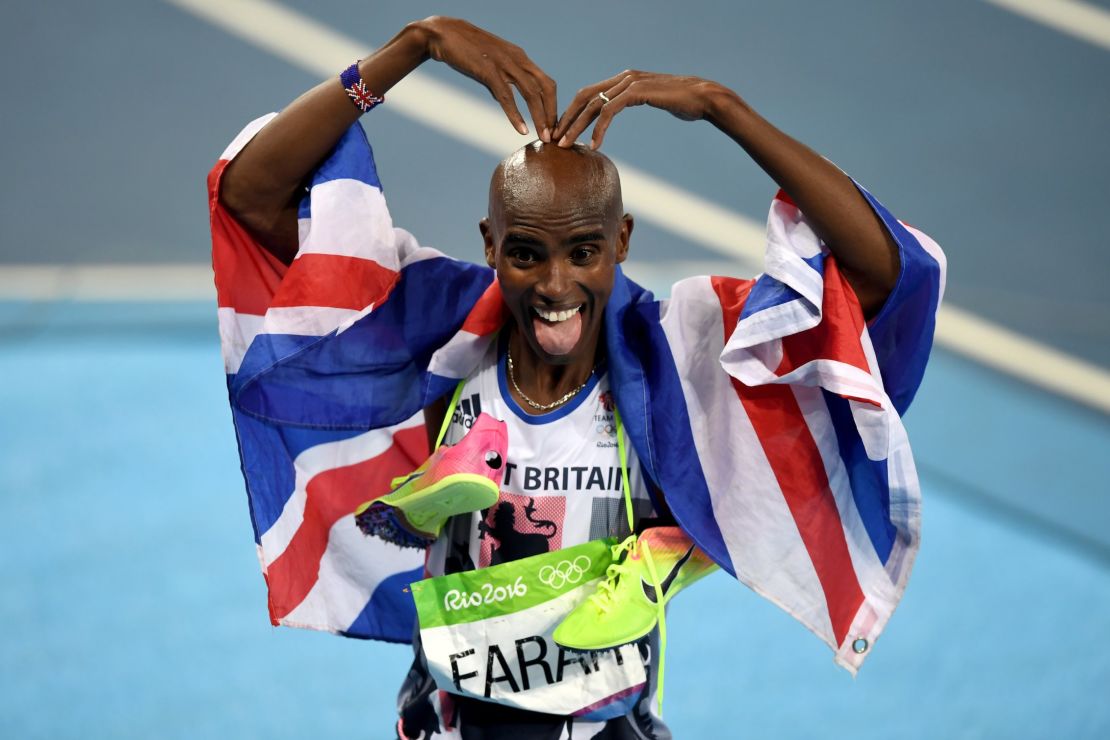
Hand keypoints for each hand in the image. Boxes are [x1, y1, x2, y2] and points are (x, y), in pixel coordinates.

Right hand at [417, 17, 556, 140]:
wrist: (443, 34)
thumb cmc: (466, 50)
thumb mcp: (490, 66)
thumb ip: (501, 83)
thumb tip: (506, 101)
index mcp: (520, 58)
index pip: (546, 83)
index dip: (552, 105)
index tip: (552, 125)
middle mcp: (518, 59)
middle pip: (546, 87)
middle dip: (552, 113)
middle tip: (554, 135)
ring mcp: (504, 64)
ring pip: (531, 93)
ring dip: (540, 117)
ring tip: (544, 137)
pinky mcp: (489, 71)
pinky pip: (507, 96)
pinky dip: (516, 115)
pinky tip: (522, 129)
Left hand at [554, 70, 722, 148]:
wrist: (704, 98)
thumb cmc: (683, 104)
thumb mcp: (653, 101)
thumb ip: (636, 101)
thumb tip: (625, 112)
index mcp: (623, 79)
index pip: (588, 94)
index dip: (572, 112)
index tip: (562, 132)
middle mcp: (623, 78)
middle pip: (584, 97)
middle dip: (567, 119)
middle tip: (554, 139)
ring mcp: (630, 83)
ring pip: (593, 104)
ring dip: (577, 126)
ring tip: (566, 145)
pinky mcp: (637, 92)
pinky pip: (610, 111)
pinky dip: (599, 129)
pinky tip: (594, 145)